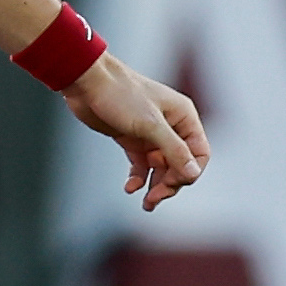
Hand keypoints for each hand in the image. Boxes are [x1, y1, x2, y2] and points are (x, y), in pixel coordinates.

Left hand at [66, 56, 207, 210]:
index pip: (199, 153)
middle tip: (154, 198)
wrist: (87, 82)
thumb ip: (173, 149)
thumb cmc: (121, 95)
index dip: (189, 172)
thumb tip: (192, 173)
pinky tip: (130, 188)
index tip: (171, 184)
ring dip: (155, 186)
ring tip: (146, 203)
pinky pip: (141, 165)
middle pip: (180, 164)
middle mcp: (171, 126)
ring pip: (161, 167)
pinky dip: (138, 178)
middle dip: (170, 183)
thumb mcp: (150, 124)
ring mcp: (151, 134)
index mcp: (183, 117)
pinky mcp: (132, 139)